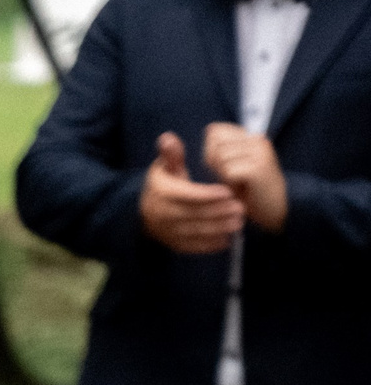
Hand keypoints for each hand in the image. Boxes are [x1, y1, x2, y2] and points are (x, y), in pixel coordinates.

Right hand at [140, 131, 244, 253]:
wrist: (144, 212)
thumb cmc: (162, 184)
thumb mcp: (164, 167)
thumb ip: (171, 154)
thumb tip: (168, 138)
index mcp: (161, 192)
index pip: (186, 194)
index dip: (208, 194)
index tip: (228, 191)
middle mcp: (161, 214)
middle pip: (193, 214)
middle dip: (218, 212)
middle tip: (241, 208)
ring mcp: (166, 231)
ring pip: (194, 231)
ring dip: (218, 228)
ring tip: (239, 222)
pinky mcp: (171, 243)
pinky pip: (191, 246)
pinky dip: (208, 245)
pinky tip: (226, 240)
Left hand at [204, 122, 287, 233]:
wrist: (276, 208)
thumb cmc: (249, 190)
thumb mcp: (232, 166)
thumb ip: (219, 151)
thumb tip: (205, 129)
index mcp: (250, 137)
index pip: (214, 131)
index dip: (210, 151)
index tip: (223, 166)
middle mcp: (257, 139)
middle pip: (214, 144)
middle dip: (214, 164)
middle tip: (232, 177)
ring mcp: (259, 152)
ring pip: (220, 158)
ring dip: (223, 176)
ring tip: (239, 183)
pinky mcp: (258, 166)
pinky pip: (228, 172)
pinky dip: (230, 184)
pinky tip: (244, 188)